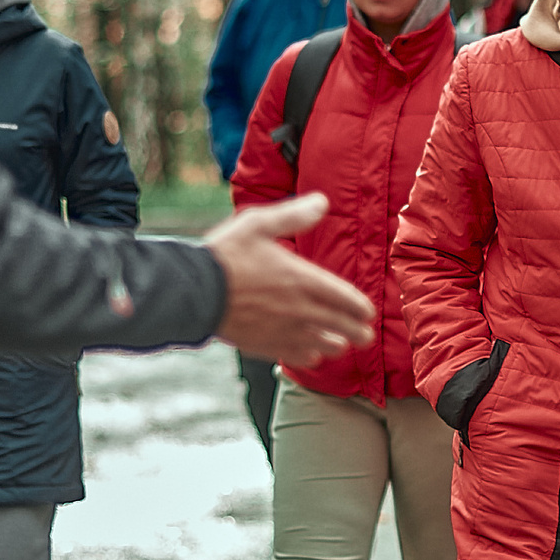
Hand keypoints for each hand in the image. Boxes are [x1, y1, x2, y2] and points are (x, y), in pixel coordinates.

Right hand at [205, 192, 375, 366]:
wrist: (193, 292)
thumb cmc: (225, 255)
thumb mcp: (258, 224)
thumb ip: (294, 215)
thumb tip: (323, 201)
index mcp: (303, 279)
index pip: (348, 300)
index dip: (362, 308)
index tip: (367, 311)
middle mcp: (300, 309)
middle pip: (345, 328)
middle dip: (359, 333)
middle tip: (364, 335)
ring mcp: (285, 331)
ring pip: (326, 347)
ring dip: (336, 345)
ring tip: (338, 343)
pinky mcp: (267, 346)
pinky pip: (300, 358)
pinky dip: (310, 356)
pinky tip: (309, 351)